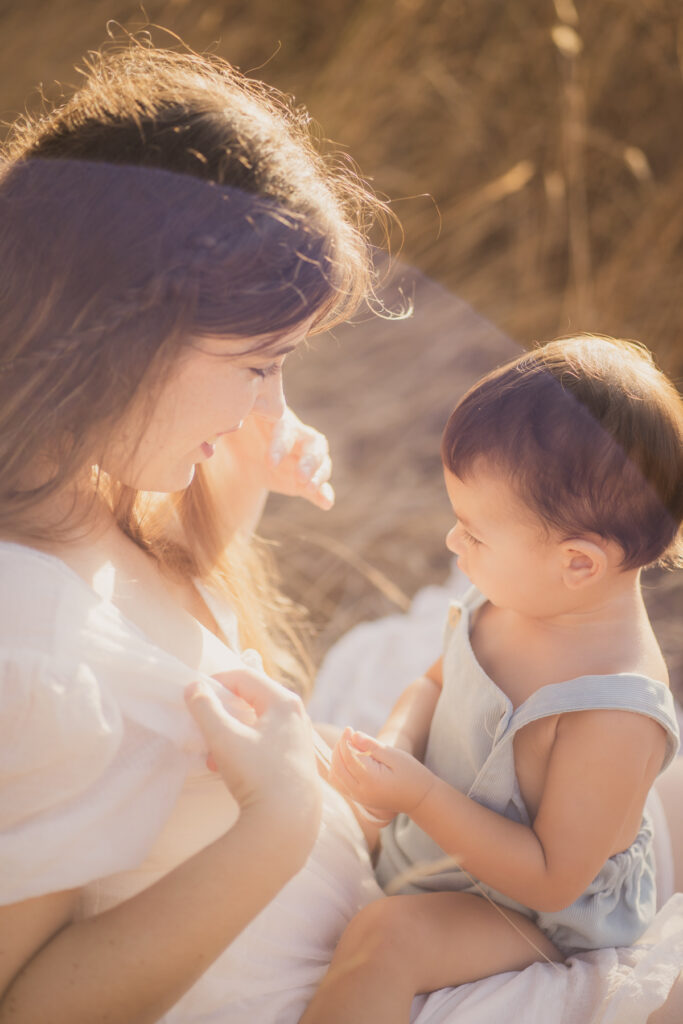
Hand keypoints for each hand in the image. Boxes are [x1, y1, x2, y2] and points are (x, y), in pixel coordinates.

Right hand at [185, 670, 321, 836]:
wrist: (288, 821)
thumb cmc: (257, 773)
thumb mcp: (224, 737)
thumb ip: (205, 708)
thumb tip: (194, 687)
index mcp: (283, 702)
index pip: (245, 676)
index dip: (217, 680)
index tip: (195, 694)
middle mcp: (296, 715)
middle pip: (252, 698)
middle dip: (223, 709)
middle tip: (202, 720)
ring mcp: (298, 738)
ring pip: (256, 723)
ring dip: (229, 731)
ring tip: (209, 748)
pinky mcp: (294, 760)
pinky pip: (263, 742)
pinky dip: (241, 746)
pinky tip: (222, 766)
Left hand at [224, 407, 333, 509]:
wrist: (232, 451)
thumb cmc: (228, 431)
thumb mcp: (223, 427)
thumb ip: (222, 429)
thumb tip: (210, 437)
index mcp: (274, 420)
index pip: (284, 427)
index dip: (281, 443)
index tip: (269, 462)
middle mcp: (294, 435)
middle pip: (313, 442)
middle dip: (310, 460)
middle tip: (301, 477)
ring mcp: (301, 457)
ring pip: (321, 460)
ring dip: (320, 474)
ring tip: (311, 489)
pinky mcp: (302, 478)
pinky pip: (318, 485)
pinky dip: (323, 493)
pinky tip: (326, 503)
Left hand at [330, 727, 435, 818]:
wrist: (420, 799)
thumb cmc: (411, 774)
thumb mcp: (394, 756)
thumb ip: (372, 746)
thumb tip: (353, 735)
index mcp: (371, 780)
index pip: (348, 757)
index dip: (345, 740)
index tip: (349, 728)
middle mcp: (360, 792)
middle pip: (338, 767)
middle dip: (338, 748)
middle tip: (348, 734)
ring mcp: (358, 798)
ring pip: (335, 777)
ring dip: (336, 758)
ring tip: (347, 744)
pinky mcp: (358, 799)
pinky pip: (339, 783)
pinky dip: (338, 769)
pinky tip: (348, 758)